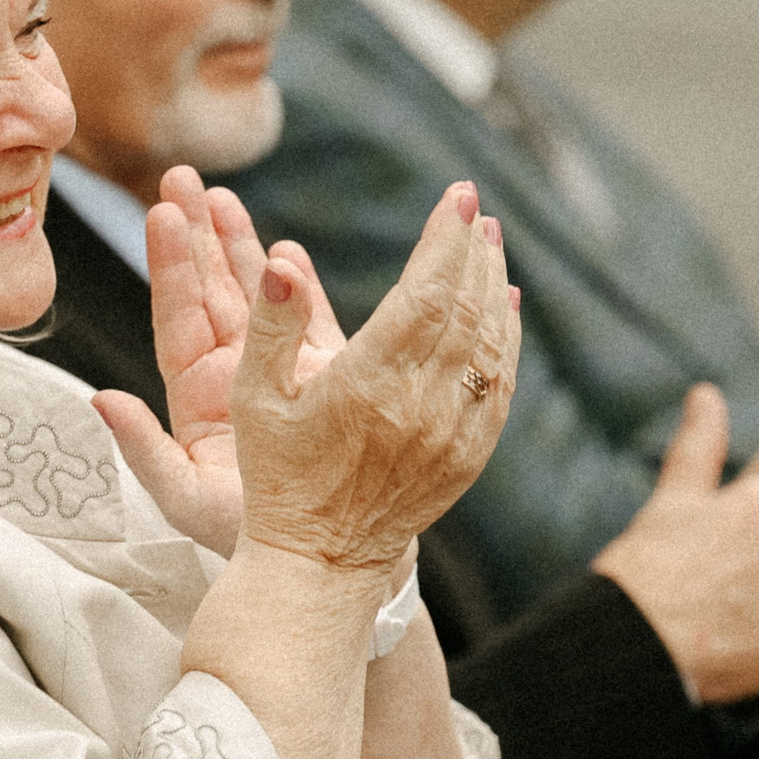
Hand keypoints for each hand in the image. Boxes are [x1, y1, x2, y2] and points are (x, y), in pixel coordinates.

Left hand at [93, 167, 342, 552]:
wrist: (324, 558)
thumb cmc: (248, 535)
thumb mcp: (183, 497)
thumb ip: (141, 449)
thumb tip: (99, 400)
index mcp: (195, 393)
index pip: (179, 314)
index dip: (171, 265)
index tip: (159, 213)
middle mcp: (233, 372)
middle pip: (210, 289)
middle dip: (195, 233)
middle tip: (178, 175)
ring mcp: (278, 367)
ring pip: (254, 292)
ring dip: (238, 243)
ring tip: (220, 195)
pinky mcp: (325, 373)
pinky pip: (309, 316)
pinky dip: (299, 283)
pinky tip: (287, 249)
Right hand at [232, 180, 515, 573]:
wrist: (320, 561)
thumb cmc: (277, 476)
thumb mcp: (253, 399)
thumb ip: (270, 325)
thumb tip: (281, 262)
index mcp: (370, 385)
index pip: (426, 294)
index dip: (444, 241)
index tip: (457, 197)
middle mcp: (422, 407)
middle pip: (466, 308)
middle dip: (471, 250)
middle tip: (474, 208)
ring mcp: (453, 433)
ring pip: (489, 341)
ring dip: (492, 284)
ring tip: (490, 242)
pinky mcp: (468, 455)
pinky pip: (498, 382)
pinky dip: (505, 335)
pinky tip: (503, 304)